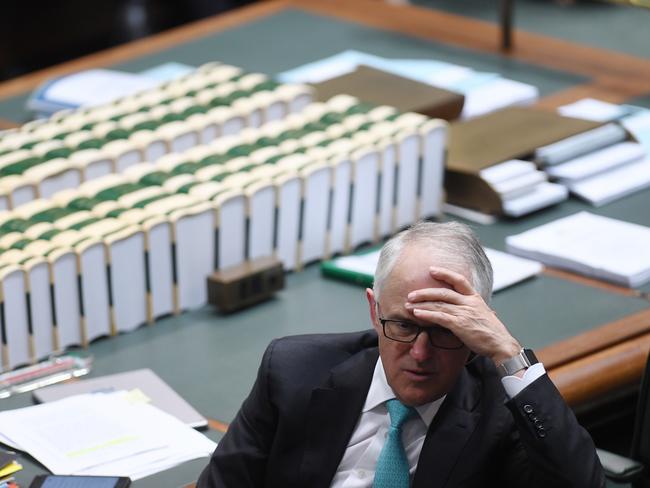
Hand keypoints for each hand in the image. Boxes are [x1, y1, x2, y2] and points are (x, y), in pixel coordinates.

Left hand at [405, 266, 520, 365]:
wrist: (502, 345)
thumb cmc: (493, 333)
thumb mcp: (485, 315)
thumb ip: (475, 309)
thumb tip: (471, 308)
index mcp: (475, 298)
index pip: (459, 280)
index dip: (445, 273)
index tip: (432, 270)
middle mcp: (469, 303)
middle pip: (443, 291)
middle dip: (425, 292)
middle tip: (411, 294)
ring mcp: (464, 313)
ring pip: (439, 304)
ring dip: (421, 304)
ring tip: (408, 304)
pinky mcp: (460, 324)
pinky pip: (439, 317)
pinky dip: (427, 314)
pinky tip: (417, 313)